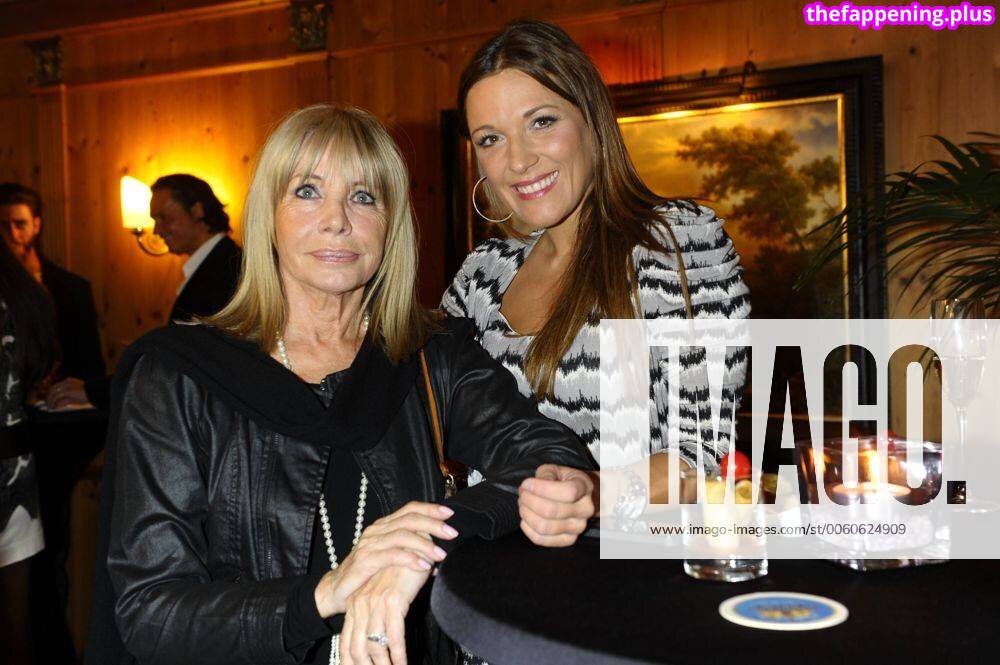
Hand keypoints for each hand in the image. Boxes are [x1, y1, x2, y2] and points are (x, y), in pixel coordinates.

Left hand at [45, 377, 88, 408]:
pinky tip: (53, 407)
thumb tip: (57, 404)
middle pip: (53, 388)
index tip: (49, 400)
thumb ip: (67, 398)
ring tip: (49, 407)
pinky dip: (53, 402)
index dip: (51, 393)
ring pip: (53, 392)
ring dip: (50, 400)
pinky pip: (57, 396)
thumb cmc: (88, 395)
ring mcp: (67, 385)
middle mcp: (67, 382)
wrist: (96, 392)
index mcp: (69, 381)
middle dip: (48, 397)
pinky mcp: (68, 390)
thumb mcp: (76, 396)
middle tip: (47, 404)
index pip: (56, 386)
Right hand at [314, 501, 456, 617]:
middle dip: (433, 524)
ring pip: (402, 536)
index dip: (430, 509)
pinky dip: (410, 559)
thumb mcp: (390, 560)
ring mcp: (369, 545)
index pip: (409, 509)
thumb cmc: (366, 575)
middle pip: (409, 519)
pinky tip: (425, 566)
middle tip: (452, 533)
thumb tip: (437, 556)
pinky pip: (391, 556)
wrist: (335, 590)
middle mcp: (377, 531)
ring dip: (425, 544)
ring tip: (441, 554)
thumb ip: (411, 553)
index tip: (449, 513)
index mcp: (384, 526)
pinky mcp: (365, 561)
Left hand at [340, 564, 429, 664]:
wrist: (410, 544)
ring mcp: (376, 603)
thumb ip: (379, 613)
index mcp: (356, 604)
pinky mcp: (393, 601)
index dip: (348, 660)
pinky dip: (398, 654)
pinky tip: (403, 663)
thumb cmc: (400, 568)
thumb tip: (381, 638)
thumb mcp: (383, 592)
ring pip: (375, 645)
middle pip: (357, 648)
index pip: (346, 641)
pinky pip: (394, 636)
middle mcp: (361, 605)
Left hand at [518, 464, 595, 546]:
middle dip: (529, 501)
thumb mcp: (556, 470)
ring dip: (526, 514)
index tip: (527, 484)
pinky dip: (527, 528)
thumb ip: (545, 474)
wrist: (579, 497)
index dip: (541, 488)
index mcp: (584, 488)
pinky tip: (525, 518)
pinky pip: (541, 539)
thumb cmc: (563, 481)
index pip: (567, 492)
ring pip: (544, 527)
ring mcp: (578, 527)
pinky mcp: (568, 540)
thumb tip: (533, 487)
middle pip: (551, 511)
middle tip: (522, 494)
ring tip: (523, 504)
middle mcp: (585, 510)